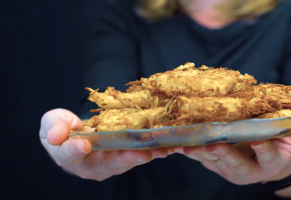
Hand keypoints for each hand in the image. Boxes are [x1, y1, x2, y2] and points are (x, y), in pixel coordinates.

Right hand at [40, 108, 173, 180]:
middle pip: (107, 164)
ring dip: (146, 155)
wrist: (78, 133)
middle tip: (141, 154)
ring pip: (128, 162)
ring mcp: (110, 164)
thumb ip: (53, 126)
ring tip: (162, 150)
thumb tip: (55, 137)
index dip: (75, 150)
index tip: (83, 145)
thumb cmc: (63, 127)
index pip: (70, 156)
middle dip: (125, 159)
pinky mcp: (125, 159)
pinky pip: (140, 155)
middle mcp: (92, 166)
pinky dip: (155, 151)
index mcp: (69, 157)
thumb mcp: (52, 122)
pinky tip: (169, 146)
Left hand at [178, 125, 290, 184]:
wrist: (262, 162)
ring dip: (200, 152)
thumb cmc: (282, 148)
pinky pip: (199, 155)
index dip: (265, 148)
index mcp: (270, 163)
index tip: (258, 139)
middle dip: (223, 154)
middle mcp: (247, 169)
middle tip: (212, 143)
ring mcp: (227, 167)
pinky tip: (175, 140)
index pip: (269, 156)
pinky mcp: (212, 162)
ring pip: (213, 160)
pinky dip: (188, 148)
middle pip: (235, 162)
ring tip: (188, 143)